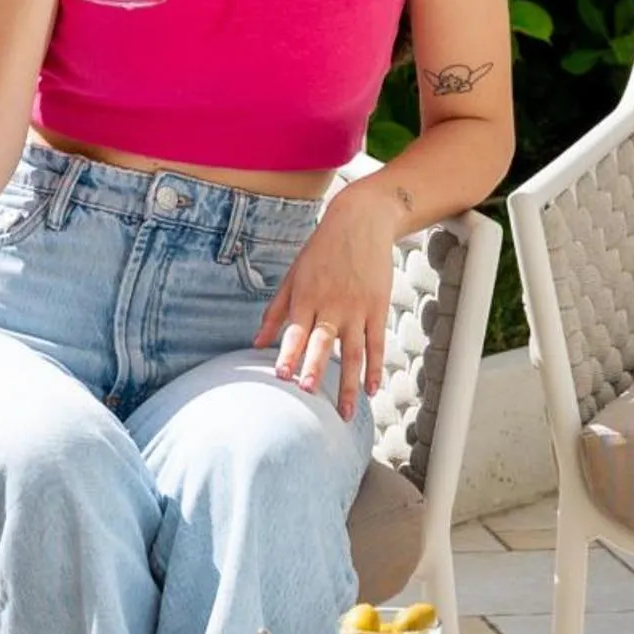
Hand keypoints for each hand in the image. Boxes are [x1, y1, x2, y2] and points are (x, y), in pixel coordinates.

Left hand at [251, 186, 403, 419]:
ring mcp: (358, 308)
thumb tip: (256, 343)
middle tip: (308, 393)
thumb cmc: (321, 251)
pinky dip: (374, 368)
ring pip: (354, 352)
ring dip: (348, 383)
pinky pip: (376, 344)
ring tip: (343, 411)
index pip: (295, 331)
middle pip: (324, 342)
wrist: (360, 223)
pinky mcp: (378, 308)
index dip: (288, 353)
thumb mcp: (293, 276)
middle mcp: (332, 305)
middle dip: (315, 368)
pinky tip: (371, 389)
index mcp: (306, 296)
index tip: (282, 376)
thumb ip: (275, 311)